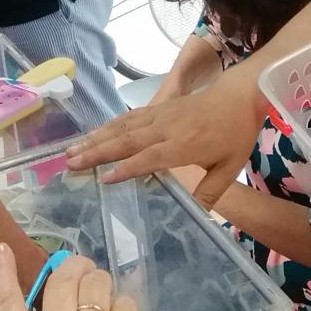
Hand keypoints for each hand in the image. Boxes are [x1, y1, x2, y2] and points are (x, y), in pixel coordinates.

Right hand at [0, 244, 147, 310]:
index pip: (8, 303)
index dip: (5, 271)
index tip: (3, 248)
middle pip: (61, 279)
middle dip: (70, 268)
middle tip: (76, 272)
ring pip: (96, 283)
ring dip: (96, 283)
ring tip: (98, 296)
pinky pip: (125, 305)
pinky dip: (121, 306)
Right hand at [66, 69, 263, 209]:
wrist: (239, 95)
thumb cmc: (236, 133)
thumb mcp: (230, 167)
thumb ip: (211, 191)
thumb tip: (196, 215)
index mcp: (184, 145)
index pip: (150, 157)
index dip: (128, 168)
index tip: (105, 178)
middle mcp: (167, 128)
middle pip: (127, 140)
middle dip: (97, 152)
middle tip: (71, 163)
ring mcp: (161, 114)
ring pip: (123, 126)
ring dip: (96, 137)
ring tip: (72, 149)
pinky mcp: (159, 107)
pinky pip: (129, 116)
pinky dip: (109, 125)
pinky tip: (95, 133)